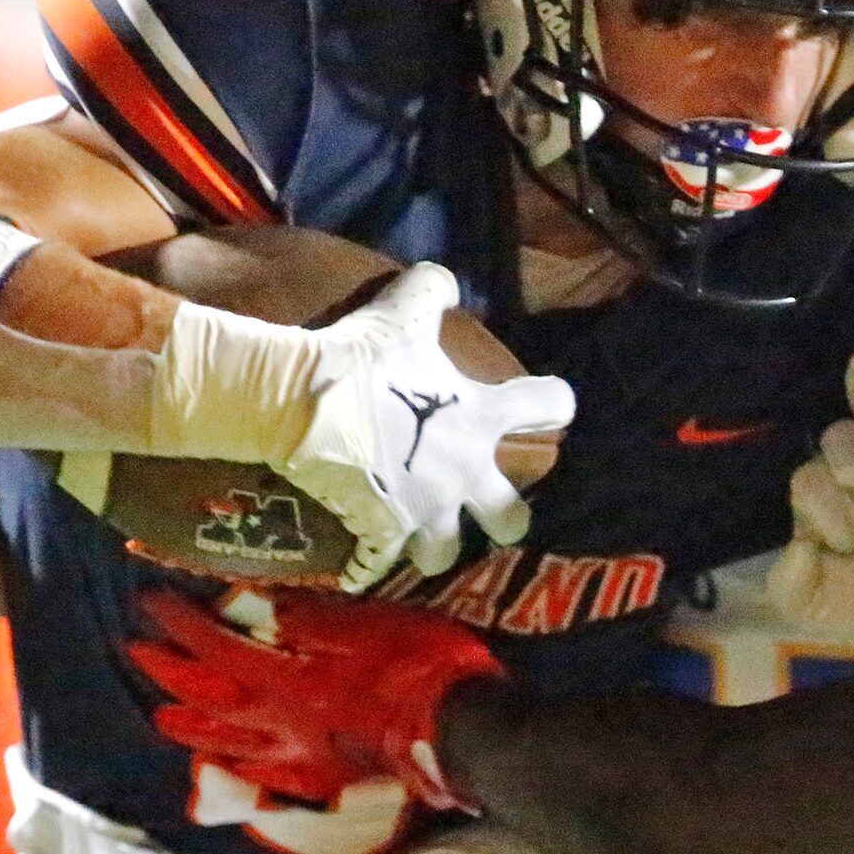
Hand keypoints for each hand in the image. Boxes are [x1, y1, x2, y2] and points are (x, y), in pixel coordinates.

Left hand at [127, 586, 504, 804]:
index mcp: (289, 680)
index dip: (182, 624)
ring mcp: (306, 755)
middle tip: (138, 653)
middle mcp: (284, 722)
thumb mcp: (368, 623)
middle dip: (171, 675)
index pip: (219, 647)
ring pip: (233, 745)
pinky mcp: (331, 776)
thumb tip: (262, 608)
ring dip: (193, 729)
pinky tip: (238, 769)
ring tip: (164, 718)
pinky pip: (275, 777)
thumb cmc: (421, 667)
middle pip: (212, 699)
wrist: (464, 729)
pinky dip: (248, 771)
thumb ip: (311, 620)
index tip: (152, 601)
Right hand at [277, 264, 575, 591]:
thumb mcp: (403, 311)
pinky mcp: (381, 533)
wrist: (300, 400)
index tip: (550, 406)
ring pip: (446, 554)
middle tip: (491, 510)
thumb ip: (435, 290)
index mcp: (481, 419)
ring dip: (436, 547)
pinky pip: (377, 566)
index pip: (550, 406)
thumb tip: (449, 284)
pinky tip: (358, 569)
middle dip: (506, 518)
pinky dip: (366, 568)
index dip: (553, 403)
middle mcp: (464, 474)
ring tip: (421, 537)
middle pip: (512, 518)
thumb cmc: (360, 358)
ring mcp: (425, 511)